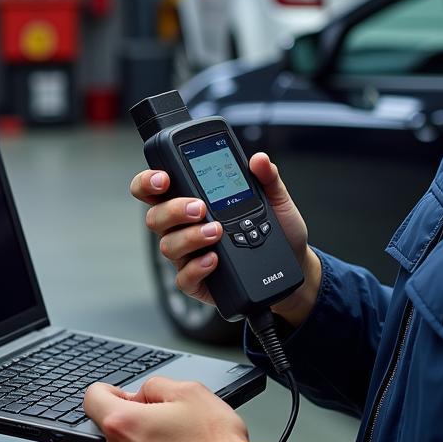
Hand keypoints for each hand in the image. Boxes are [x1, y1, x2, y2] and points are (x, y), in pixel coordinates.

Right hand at [130, 152, 321, 327]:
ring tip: (217, 231)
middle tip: (199, 207)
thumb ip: (267, 178)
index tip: (163, 178)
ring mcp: (188, 255)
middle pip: (155, 216)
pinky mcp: (197, 281)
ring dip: (190, 236)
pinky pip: (184, 278)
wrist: (293, 264)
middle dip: (173, 209)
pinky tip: (215, 259)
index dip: (149, 181)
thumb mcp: (276, 200)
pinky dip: (197, 267)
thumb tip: (259, 159)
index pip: (156, 189)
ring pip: (167, 245)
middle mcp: (183, 228)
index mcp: (192, 201)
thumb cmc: (276, 230)